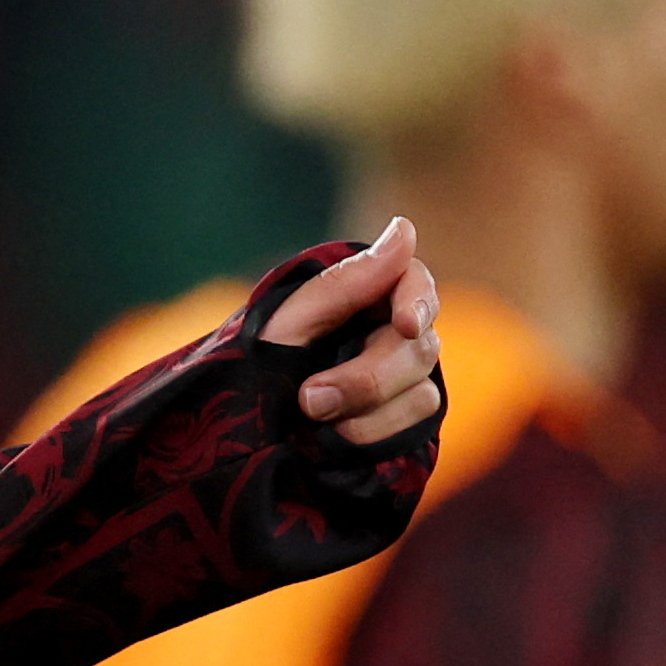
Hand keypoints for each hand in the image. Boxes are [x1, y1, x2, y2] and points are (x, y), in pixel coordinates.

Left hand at [262, 215, 443, 446]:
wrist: (244, 429)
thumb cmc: (260, 362)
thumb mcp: (286, 323)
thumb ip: (343, 284)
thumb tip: (405, 228)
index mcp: (367, 297)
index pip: (414, 283)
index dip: (417, 300)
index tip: (404, 324)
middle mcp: (395, 335)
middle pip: (418, 347)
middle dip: (366, 379)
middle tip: (310, 400)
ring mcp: (405, 380)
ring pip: (421, 391)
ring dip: (367, 411)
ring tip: (313, 419)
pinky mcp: (404, 421)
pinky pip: (415, 425)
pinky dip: (375, 434)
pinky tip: (338, 437)